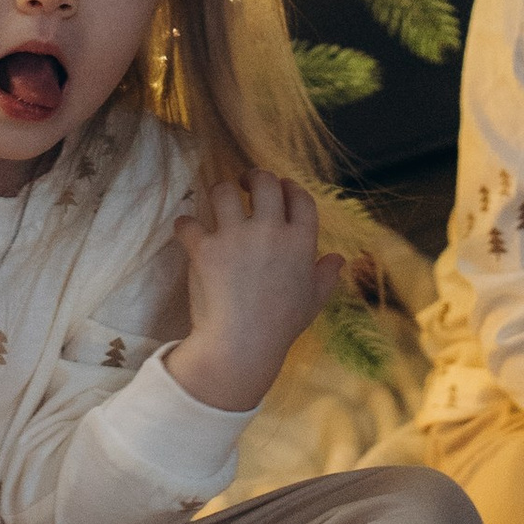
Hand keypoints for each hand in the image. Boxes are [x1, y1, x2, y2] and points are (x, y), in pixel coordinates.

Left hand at [165, 172, 346, 416]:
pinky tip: (188, 232)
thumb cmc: (281, 326)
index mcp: (300, 241)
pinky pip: (188, 223)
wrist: (242, 346)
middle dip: (254, 177)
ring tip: (218, 202)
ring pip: (223, 191)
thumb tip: (338, 259)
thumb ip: (326, 276)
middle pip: (264, 182)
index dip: (289, 187)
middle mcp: (270, 230)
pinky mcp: (205, 248)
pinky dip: (186, 226)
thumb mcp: (313, 302)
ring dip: (220, 193)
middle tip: (245, 183)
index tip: (281, 189)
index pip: (300, 197)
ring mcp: (235, 236)